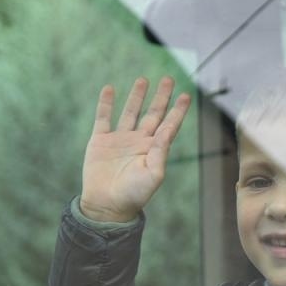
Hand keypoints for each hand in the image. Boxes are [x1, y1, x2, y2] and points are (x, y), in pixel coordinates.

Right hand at [79, 77, 191, 222]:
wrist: (106, 205)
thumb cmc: (133, 195)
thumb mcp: (153, 175)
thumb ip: (161, 152)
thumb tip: (167, 130)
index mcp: (153, 150)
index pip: (169, 126)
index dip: (178, 111)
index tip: (186, 95)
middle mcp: (139, 142)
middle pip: (152, 114)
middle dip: (161, 97)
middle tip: (169, 79)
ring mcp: (119, 140)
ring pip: (130, 112)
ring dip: (137, 96)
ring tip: (143, 79)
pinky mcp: (100, 141)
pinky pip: (103, 118)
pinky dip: (106, 104)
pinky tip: (110, 89)